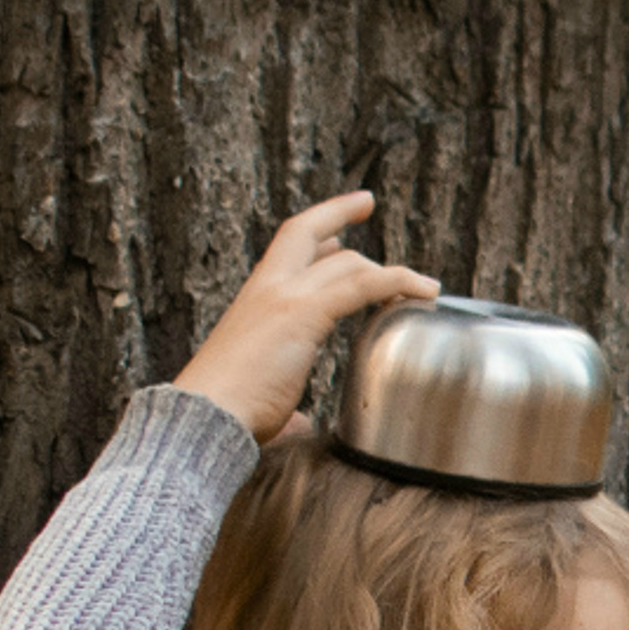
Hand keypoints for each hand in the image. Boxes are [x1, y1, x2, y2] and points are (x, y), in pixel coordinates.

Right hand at [174, 192, 437, 443]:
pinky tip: (424, 291)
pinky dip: (398, 282)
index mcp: (254, 301)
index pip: (288, 247)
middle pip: (310, 235)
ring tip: (424, 286)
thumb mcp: (263, 397)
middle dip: (341, 215)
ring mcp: (284, 296)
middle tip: (367, 204)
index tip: (341, 221)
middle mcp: (267, 288)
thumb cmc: (228, 414)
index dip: (316, 228)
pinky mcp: (303, 313)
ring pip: (348, 263)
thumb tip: (298, 425)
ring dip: (390, 272)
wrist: (204, 417)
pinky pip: (363, 285)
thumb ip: (284, 405)